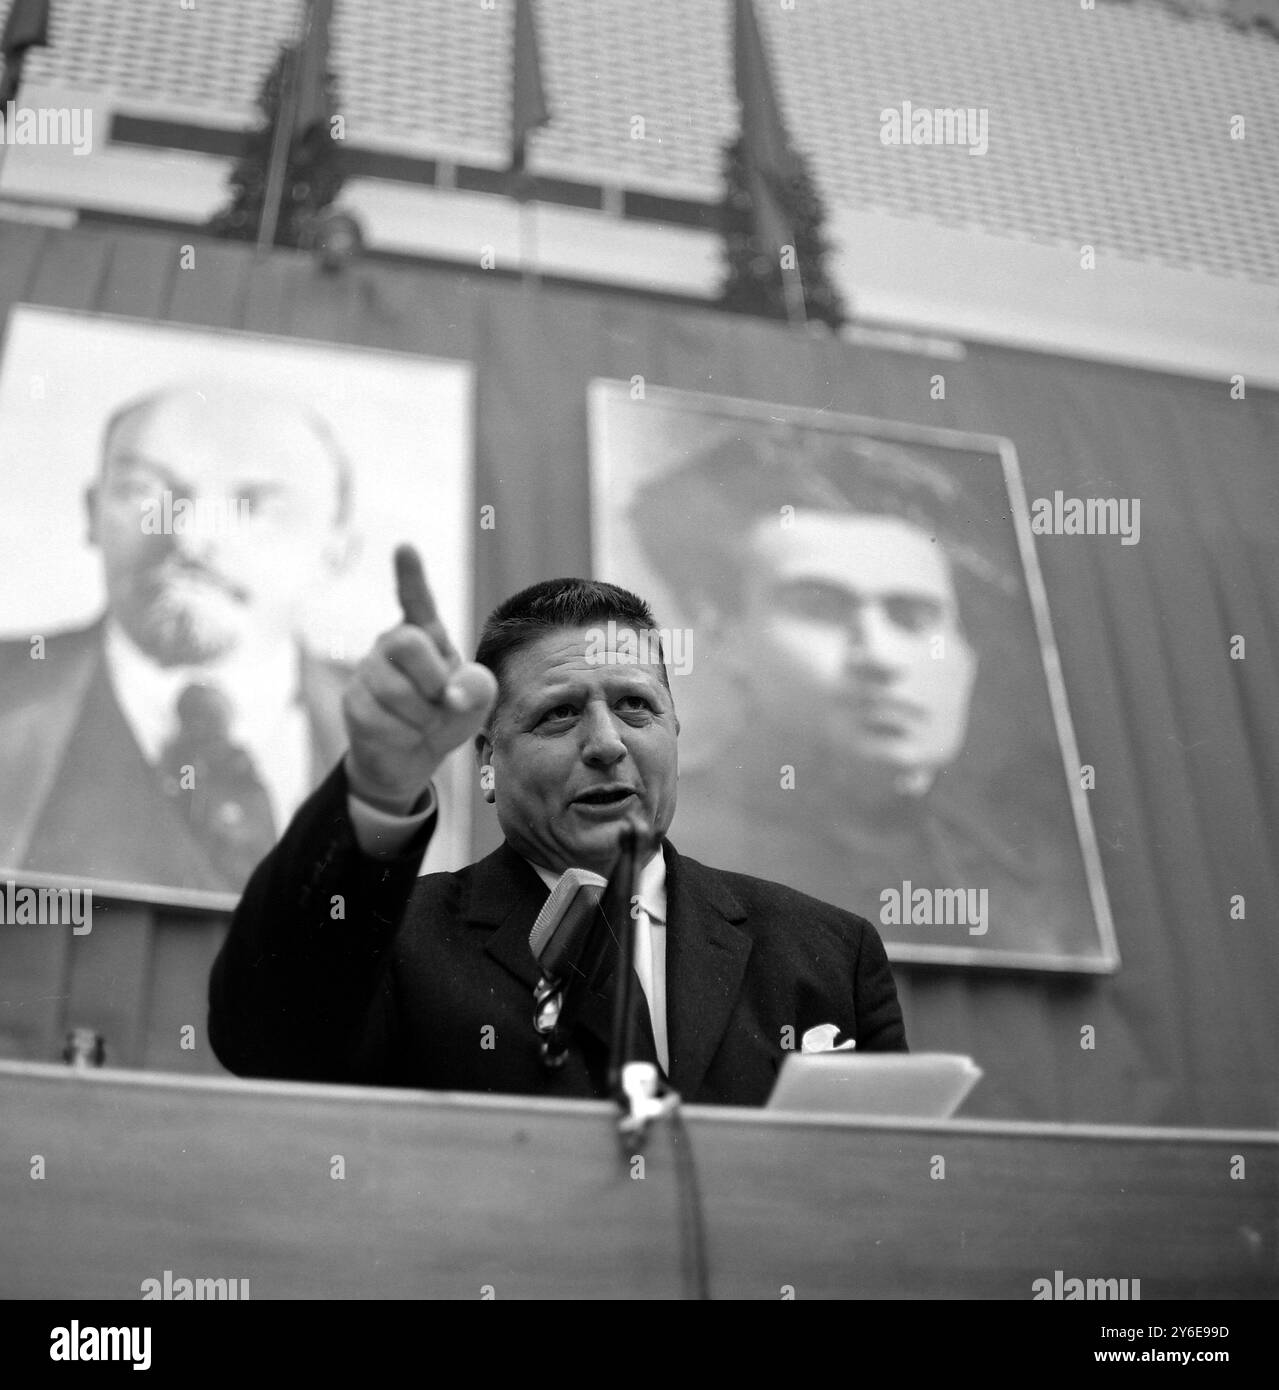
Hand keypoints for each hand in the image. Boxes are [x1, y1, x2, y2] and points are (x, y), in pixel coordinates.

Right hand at [342, 544, 497, 814]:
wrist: (412, 756)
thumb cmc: (446, 715)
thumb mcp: (476, 702)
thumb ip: (478, 689)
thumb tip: (453, 693)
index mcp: (426, 634)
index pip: (417, 600)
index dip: (410, 575)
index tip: (405, 548)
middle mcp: (392, 644)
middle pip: (406, 644)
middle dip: (431, 679)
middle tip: (441, 700)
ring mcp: (368, 671)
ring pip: (395, 689)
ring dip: (421, 715)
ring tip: (422, 720)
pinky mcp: (354, 701)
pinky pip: (383, 719)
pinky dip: (405, 734)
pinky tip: (403, 733)